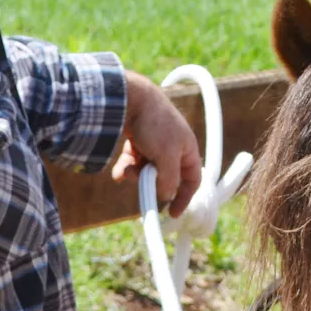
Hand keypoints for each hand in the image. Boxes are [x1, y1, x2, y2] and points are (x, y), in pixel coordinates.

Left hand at [111, 71, 201, 216]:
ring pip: (146, 171)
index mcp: (187, 150)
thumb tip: (166, 196)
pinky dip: (125, 168)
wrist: (130, 98)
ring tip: (126, 171)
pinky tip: (118, 172)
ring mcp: (154, 144)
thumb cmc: (155, 124)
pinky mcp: (137, 141)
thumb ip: (169, 179)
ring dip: (136, 175)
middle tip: (142, 187)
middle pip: (166, 177)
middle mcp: (173, 148)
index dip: (184, 197)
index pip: (192, 180)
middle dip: (152, 183)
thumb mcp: (167, 156)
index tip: (172, 212)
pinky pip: (133, 162)